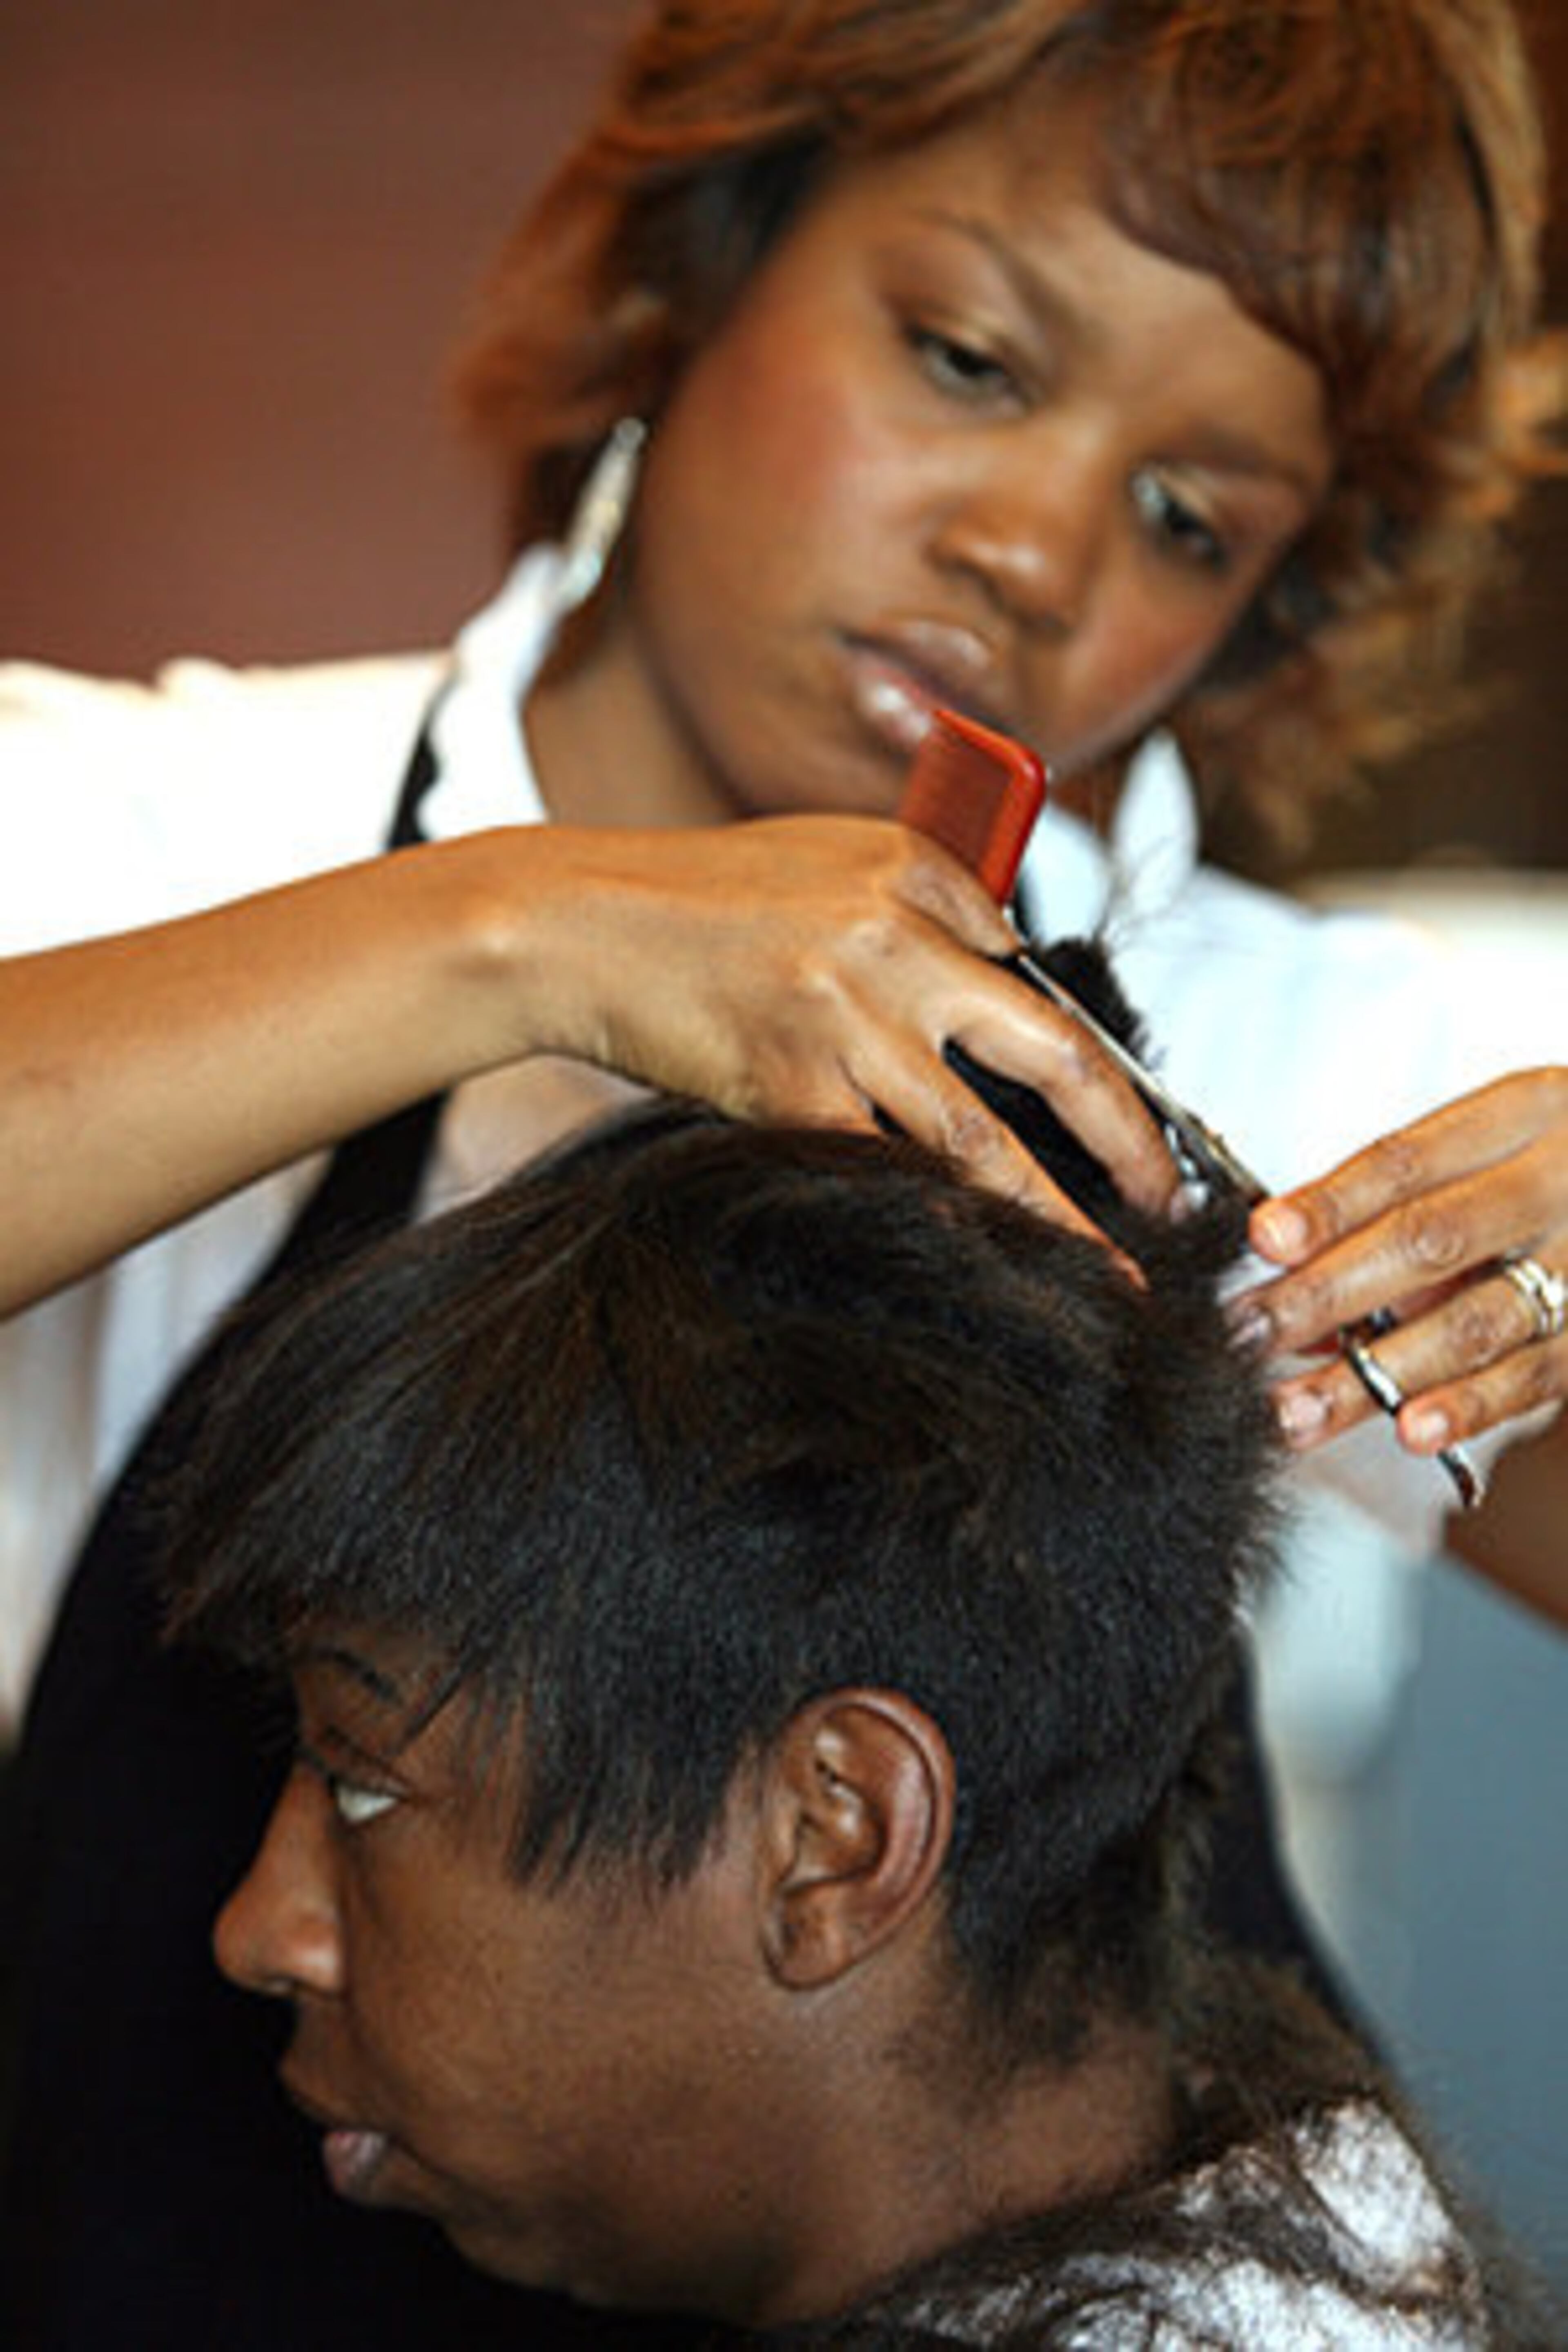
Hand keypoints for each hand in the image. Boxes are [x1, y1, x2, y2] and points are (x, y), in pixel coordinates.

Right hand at [507, 813, 1178, 1249]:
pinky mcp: (786, 1083)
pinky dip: (937, 1222)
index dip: (1090, 1061)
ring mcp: (844, 1015)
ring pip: (979, 1139)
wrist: (578, 922)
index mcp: (915, 873)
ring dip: (1058, 1216)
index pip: (1032, 973)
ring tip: (1110, 1271)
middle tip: (1171, 1201)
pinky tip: (976, 1265)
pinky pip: (882, 1170)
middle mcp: (894, 938)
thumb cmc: (695, 899)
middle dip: (1131, 1139)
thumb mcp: (823, 859)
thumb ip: (913, 905)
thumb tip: (997, 978)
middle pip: (1055, 1052)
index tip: (1126, 1119)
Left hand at [1232, 1069, 1567, 1460]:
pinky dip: (1468, 1404)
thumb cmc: (1553, 1167)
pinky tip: (1409, 1430)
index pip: (1407, 1161)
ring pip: (1476, 1318)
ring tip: (1299, 1409)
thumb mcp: (1492, 1148)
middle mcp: (1563, 1179)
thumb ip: (1398, 1203)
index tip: (1262, 1240)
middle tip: (1249, 1333)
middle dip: (1329, 1293)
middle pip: (1431, 1237)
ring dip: (1378, 1372)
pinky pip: (1535, 1372)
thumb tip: (1286, 1268)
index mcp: (1523, 1113)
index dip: (1330, 1203)